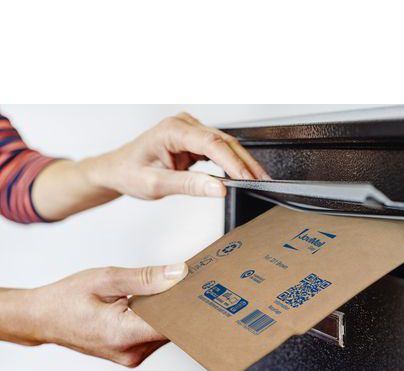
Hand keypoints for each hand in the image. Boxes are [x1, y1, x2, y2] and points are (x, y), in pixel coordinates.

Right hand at [0, 263, 187, 366]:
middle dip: (178, 304)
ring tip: (164, 288)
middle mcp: (130, 352)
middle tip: (187, 280)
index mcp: (123, 334)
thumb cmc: (67, 298)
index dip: (188, 306)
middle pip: (171, 328)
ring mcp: (130, 356)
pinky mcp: (130, 354)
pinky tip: (151, 301)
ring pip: (164, 331)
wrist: (42, 318)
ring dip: (166, 311)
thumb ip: (146, 278)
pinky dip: (156, 318)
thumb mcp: (107, 279)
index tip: (200, 288)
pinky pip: (153, 334)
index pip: (172, 325)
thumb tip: (179, 274)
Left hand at [87, 112, 270, 199]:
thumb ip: (189, 185)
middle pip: (223, 141)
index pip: (211, 144)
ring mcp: (189, 131)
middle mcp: (183, 125)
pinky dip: (230, 162)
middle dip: (245, 163)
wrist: (117, 169)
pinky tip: (240, 174)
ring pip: (224, 144)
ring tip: (256, 179)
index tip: (247, 178)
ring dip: (241, 162)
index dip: (233, 162)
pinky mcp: (192, 140)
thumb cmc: (130, 173)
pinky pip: (217, 149)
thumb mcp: (157, 184)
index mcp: (172, 130)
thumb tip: (219, 188)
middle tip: (262, 181)